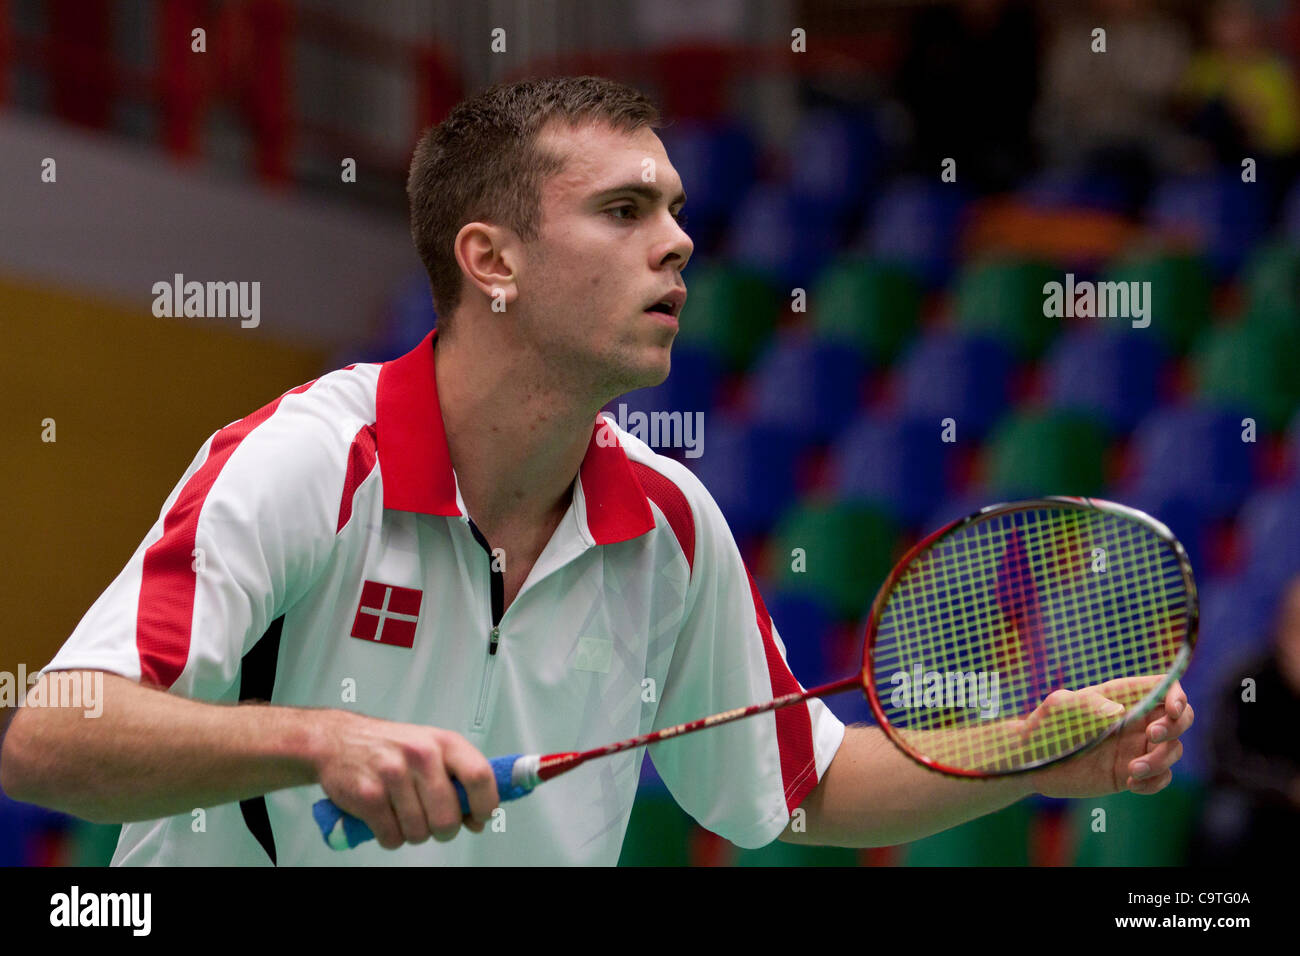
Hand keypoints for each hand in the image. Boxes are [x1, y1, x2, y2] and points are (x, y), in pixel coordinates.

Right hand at [313, 711, 497, 848]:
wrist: (338, 740)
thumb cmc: (392, 747)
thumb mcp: (431, 749)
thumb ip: (458, 780)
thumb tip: (478, 819)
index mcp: (444, 742)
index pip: (479, 776)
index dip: (485, 805)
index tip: (480, 818)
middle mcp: (421, 755)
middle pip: (448, 818)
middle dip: (443, 831)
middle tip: (433, 823)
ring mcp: (393, 774)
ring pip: (419, 833)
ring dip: (414, 833)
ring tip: (403, 813)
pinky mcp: (368, 795)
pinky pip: (392, 838)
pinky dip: (390, 837)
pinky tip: (385, 817)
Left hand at [1029, 678, 1192, 798]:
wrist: (1032, 761)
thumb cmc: (1044, 725)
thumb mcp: (1059, 707)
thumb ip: (1085, 703)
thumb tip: (1117, 711)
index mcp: (1122, 697)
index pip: (1164, 687)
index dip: (1177, 696)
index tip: (1171, 709)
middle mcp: (1134, 721)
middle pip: (1181, 718)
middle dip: (1176, 727)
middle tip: (1151, 736)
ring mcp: (1134, 748)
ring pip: (1173, 751)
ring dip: (1161, 761)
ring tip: (1131, 771)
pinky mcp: (1131, 773)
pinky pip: (1160, 778)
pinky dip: (1155, 783)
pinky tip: (1131, 784)